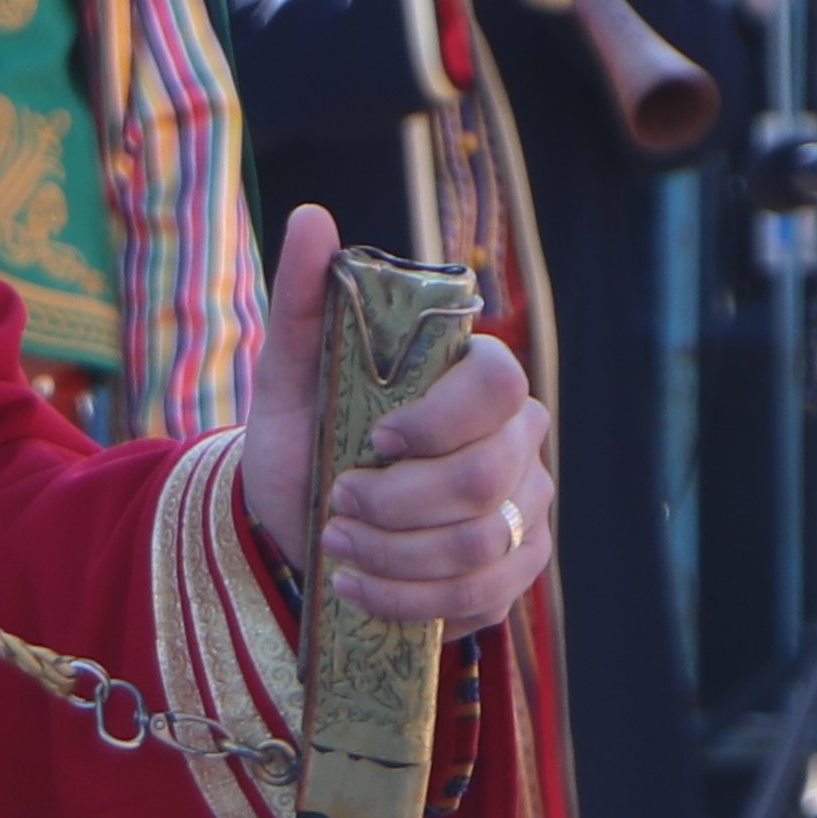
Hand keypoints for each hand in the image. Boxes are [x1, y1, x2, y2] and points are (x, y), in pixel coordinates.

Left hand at [237, 206, 556, 630]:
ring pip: (480, 544)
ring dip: (393, 553)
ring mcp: (525, 511)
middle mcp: (519, 442)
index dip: (439, 420)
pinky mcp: (513, 574)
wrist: (301, 517)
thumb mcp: (290, 371)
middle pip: (486, 477)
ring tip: (336, 542)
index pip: (498, 386)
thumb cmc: (307, 433)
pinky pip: (479, 597)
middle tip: (337, 502)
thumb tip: (313, 219)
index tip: (376, 438)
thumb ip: (304, 298)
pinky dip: (404, 598)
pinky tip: (355, 587)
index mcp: (479, 381)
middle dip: (398, 501)